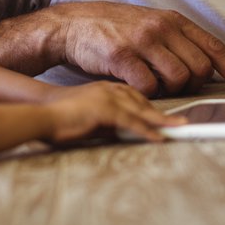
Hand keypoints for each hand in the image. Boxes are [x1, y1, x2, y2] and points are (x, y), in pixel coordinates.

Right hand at [41, 81, 183, 142]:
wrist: (40, 110)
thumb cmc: (61, 114)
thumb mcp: (92, 114)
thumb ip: (111, 119)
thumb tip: (129, 131)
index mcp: (109, 87)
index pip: (139, 95)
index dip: (156, 107)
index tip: (171, 116)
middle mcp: (111, 88)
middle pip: (145, 101)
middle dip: (165, 113)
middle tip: (184, 123)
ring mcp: (107, 97)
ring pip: (142, 110)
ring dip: (162, 122)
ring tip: (179, 130)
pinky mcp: (102, 109)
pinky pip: (130, 121)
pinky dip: (146, 131)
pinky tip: (158, 138)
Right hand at [58, 2, 224, 96]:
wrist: (75, 24)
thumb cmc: (117, 29)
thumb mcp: (152, 25)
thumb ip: (178, 42)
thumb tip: (207, 70)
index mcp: (173, 20)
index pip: (213, 46)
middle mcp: (162, 27)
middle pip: (200, 68)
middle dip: (195, 85)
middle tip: (180, 87)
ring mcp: (142, 40)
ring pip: (178, 78)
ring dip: (171, 90)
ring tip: (155, 84)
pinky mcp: (122, 56)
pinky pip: (149, 86)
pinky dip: (147, 93)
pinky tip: (137, 86)